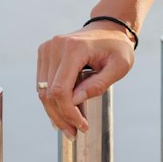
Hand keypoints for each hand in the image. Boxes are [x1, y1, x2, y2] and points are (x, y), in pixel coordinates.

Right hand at [36, 25, 135, 139]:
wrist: (108, 27)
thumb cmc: (117, 47)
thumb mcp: (119, 67)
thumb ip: (98, 84)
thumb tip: (75, 101)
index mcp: (74, 48)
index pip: (61, 89)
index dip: (69, 112)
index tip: (82, 126)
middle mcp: (56, 46)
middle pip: (49, 93)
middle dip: (61, 117)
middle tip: (74, 133)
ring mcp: (47, 48)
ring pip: (43, 91)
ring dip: (54, 112)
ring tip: (69, 127)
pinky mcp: (45, 53)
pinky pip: (43, 84)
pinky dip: (51, 101)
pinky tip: (63, 114)